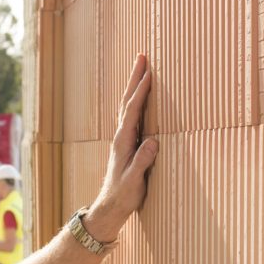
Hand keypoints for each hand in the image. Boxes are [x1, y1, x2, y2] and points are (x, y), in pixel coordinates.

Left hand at [83, 54, 157, 241]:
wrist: (110, 206)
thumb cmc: (123, 195)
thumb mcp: (134, 180)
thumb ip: (142, 161)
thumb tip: (153, 141)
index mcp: (123, 141)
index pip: (133, 111)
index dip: (141, 92)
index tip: (149, 74)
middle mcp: (121, 136)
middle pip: (128, 101)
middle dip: (135, 78)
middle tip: (142, 57)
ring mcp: (123, 138)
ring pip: (129, 105)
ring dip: (135, 85)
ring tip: (142, 68)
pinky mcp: (127, 143)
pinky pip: (132, 115)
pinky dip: (137, 100)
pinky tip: (141, 96)